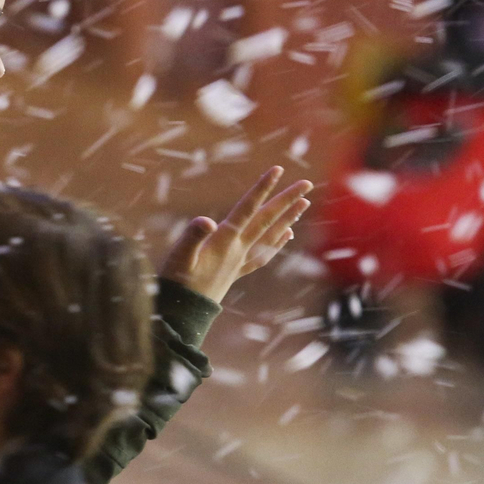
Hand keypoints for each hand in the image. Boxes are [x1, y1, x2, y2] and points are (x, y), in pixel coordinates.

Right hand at [161, 166, 312, 303]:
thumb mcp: (179, 256)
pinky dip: (278, 242)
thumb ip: (192, 237)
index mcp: (225, 240)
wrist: (182, 314)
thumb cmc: (177, 283)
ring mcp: (239, 261)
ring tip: (304, 204)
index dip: (262, 188)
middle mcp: (238, 249)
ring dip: (288, 218)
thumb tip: (207, 221)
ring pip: (270, 235)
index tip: (277, 169)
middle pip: (266, 220)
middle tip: (306, 183)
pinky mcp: (236, 271)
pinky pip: (264, 254)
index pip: (248, 208)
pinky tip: (287, 234)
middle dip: (286, 200)